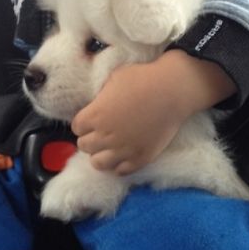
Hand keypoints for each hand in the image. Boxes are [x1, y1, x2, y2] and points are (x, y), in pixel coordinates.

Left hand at [71, 50, 235, 174]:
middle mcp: (105, 136)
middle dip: (90, 137)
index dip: (83, 122)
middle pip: (84, 146)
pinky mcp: (140, 158)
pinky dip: (118, 164)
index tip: (92, 117)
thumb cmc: (142, 78)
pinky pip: (120, 171)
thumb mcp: (113, 79)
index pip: (76, 127)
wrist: (172, 90)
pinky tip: (123, 154)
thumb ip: (100, 96)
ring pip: (98, 163)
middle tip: (101, 130)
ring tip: (109, 146)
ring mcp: (122, 150)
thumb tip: (95, 104)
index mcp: (94, 115)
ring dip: (100, 154)